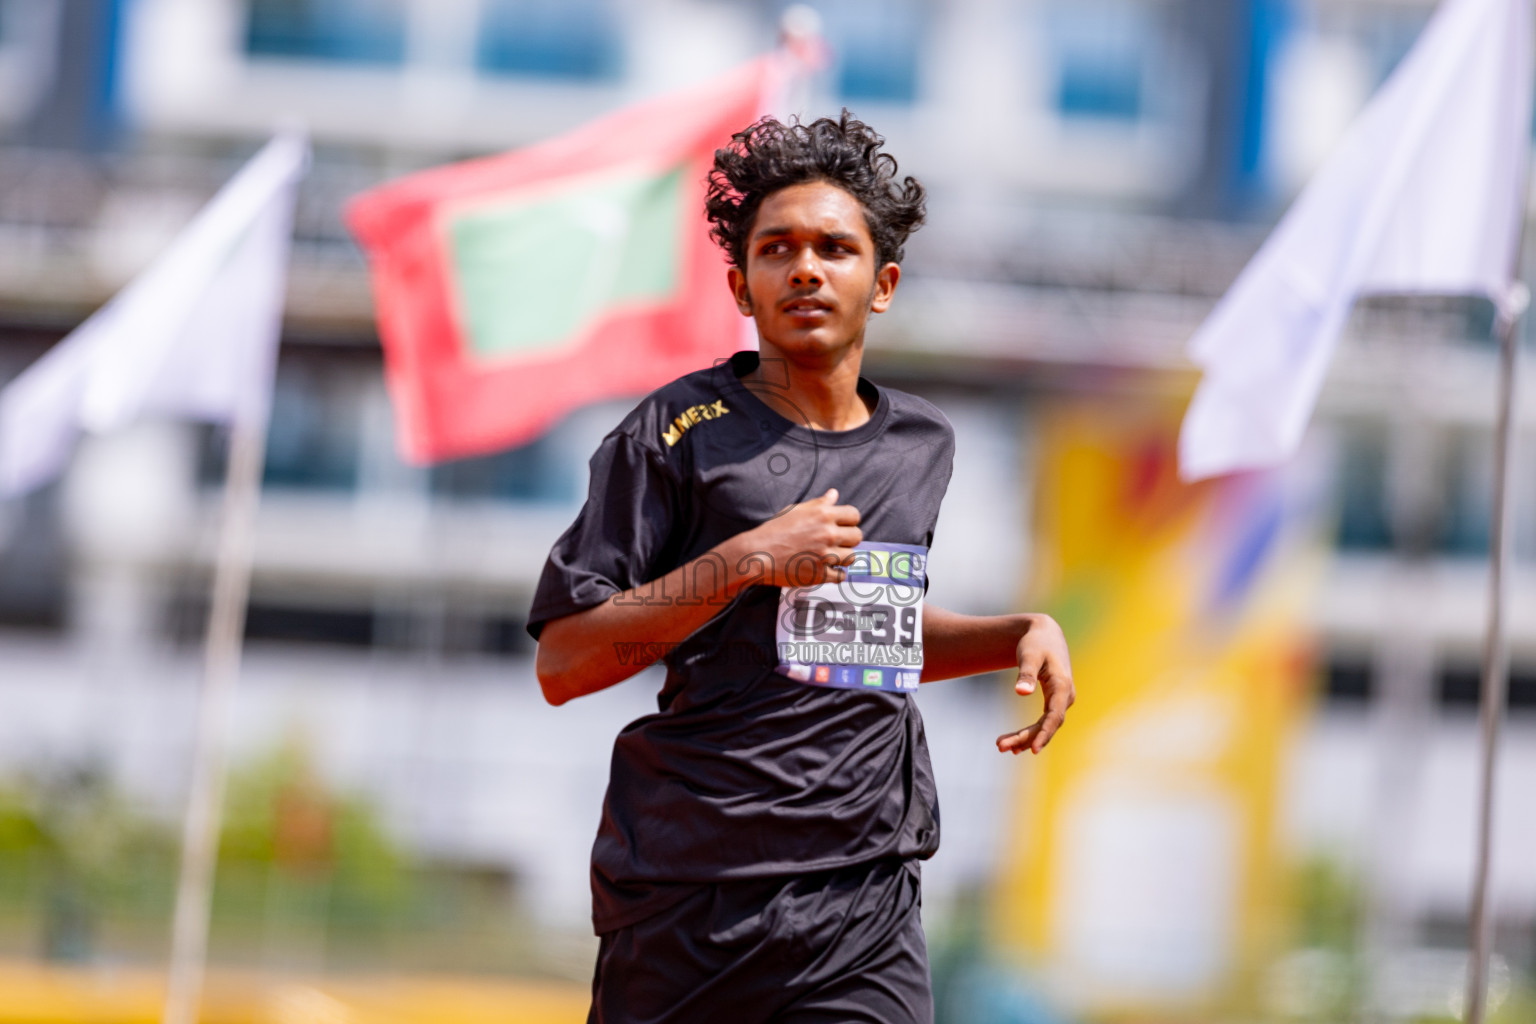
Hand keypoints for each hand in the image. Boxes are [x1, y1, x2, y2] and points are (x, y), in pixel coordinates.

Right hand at [736, 488, 861, 588]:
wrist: (758, 553)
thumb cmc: (774, 530)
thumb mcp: (796, 510)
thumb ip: (819, 503)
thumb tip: (834, 494)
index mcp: (823, 515)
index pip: (854, 515)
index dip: (850, 520)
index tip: (842, 526)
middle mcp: (828, 534)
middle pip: (857, 536)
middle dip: (849, 539)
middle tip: (835, 542)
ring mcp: (826, 555)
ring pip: (852, 557)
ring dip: (843, 557)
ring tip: (829, 556)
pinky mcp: (821, 574)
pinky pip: (841, 576)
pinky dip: (835, 574)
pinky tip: (825, 569)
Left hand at [996, 614, 1073, 754]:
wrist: (1044, 634)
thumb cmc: (1036, 643)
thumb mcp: (1029, 655)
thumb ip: (1026, 673)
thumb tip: (1021, 692)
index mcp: (1062, 686)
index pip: (1054, 716)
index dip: (1044, 734)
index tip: (1033, 750)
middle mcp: (1065, 697)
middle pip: (1047, 725)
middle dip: (1025, 738)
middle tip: (1000, 746)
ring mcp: (1060, 701)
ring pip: (1044, 726)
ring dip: (1025, 738)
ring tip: (1001, 746)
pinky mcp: (1053, 702)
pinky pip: (1043, 722)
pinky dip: (1029, 733)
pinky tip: (1014, 743)